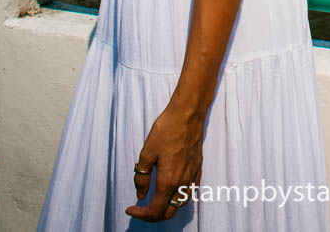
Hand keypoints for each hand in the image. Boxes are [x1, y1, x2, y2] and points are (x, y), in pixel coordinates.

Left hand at [126, 103, 204, 221]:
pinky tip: (173, 189)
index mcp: (167, 181)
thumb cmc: (166, 129)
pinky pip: (190, 191)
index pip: (155, 211)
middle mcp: (181, 183)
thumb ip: (142, 177)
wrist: (188, 113)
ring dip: (168, 208)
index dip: (141, 214)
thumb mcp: (147, 152)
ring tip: (157, 202)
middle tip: (142, 210)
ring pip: (181, 204)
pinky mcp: (198, 168)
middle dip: (154, 216)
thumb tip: (140, 195)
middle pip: (169, 212)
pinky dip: (180, 198)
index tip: (131, 209)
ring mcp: (192, 176)